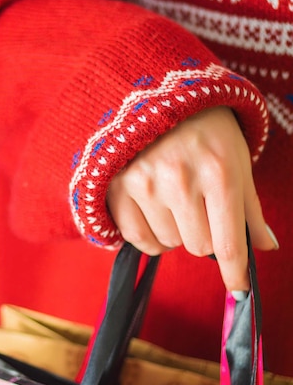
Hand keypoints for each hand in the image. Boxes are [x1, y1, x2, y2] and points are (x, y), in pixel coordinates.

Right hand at [106, 106, 277, 292]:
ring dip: (176, 231)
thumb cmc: (204, 128)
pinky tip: (154, 211)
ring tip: (174, 199)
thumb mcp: (236, 159)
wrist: (153, 92)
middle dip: (204, 235)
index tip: (239, 291)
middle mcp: (181, 181)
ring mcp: (145, 185)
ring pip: (168, 243)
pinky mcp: (117, 188)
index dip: (235, 273)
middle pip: (198, 246)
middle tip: (199, 206)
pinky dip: (150, 235)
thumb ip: (249, 208)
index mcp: (219, 173)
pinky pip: (138, 239)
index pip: (228, 242)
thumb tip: (266, 247)